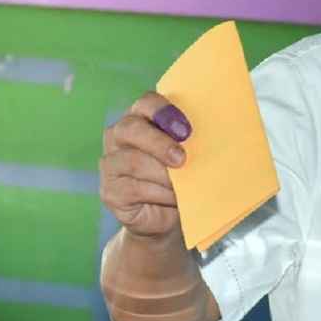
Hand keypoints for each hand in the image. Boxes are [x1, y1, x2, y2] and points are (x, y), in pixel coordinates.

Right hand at [100, 92, 192, 239]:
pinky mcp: (109, 190)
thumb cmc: (180, 178)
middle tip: (182, 159)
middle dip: (160, 143)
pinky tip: (172, 198)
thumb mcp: (188, 155)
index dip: (164, 112)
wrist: (167, 218)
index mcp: (140, 118)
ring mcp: (110, 163)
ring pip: (134, 161)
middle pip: (131, 128)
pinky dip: (159, 193)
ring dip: (164, 175)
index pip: (145, 102)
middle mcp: (118, 136)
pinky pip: (133, 187)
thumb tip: (211, 134)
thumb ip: (189, 141)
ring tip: (183, 186)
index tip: (186, 130)